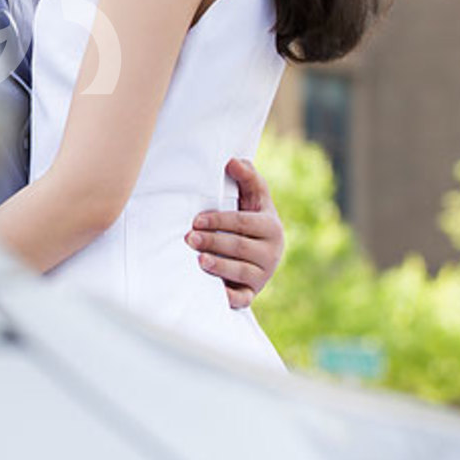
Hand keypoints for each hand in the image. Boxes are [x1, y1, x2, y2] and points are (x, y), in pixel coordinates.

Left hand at [186, 158, 284, 308]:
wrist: (256, 255)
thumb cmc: (249, 220)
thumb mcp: (253, 199)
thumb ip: (248, 178)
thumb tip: (233, 160)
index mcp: (271, 227)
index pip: (244, 223)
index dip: (220, 221)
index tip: (197, 220)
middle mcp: (271, 253)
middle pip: (240, 247)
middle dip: (213, 242)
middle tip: (188, 238)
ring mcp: (262, 275)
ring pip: (241, 272)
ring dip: (219, 266)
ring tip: (198, 260)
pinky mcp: (251, 294)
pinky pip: (243, 299)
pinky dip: (230, 297)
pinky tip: (216, 293)